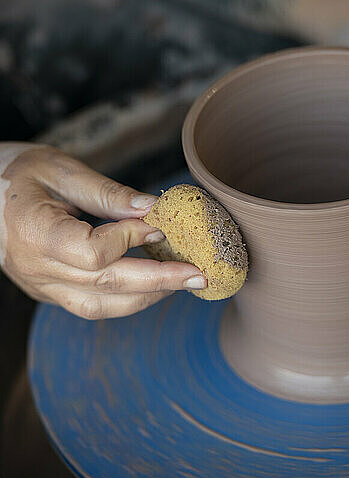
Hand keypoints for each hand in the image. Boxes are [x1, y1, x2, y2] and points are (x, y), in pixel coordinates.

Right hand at [0, 143, 206, 318]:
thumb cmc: (15, 172)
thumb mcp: (59, 169)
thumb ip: (106, 193)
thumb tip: (152, 209)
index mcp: (32, 232)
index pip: (93, 253)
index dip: (131, 238)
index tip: (160, 222)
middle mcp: (34, 268)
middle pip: (106, 287)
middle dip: (160, 281)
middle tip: (200, 275)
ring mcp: (40, 286)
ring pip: (101, 307)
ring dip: (147, 297)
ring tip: (182, 282)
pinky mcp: (48, 292)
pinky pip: (92, 306)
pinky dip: (127, 298)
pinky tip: (152, 283)